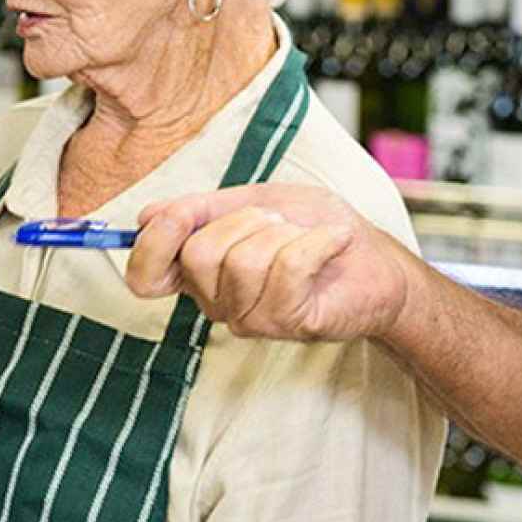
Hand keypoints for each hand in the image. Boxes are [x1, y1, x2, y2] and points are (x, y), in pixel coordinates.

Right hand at [126, 184, 419, 341]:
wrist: (376, 260)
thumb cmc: (317, 227)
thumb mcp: (257, 199)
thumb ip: (203, 209)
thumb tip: (148, 217)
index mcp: (201, 272)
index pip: (145, 277)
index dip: (152, 244)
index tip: (179, 215)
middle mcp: (217, 302)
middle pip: (197, 254)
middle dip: (244, 219)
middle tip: (278, 222)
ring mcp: (250, 318)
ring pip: (242, 261)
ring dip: (284, 232)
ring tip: (307, 237)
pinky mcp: (288, 322)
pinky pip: (286, 268)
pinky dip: (316, 241)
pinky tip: (332, 242)